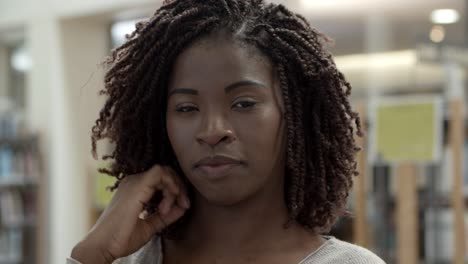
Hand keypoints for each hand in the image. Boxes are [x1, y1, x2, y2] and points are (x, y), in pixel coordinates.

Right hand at [71, 165, 189, 262]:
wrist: (103, 246)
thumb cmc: (121, 238)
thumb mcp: (150, 226)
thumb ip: (166, 217)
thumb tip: (183, 207)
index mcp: (136, 189)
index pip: (163, 179)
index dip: (177, 190)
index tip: (183, 207)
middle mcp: (134, 182)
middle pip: (166, 173)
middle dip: (180, 187)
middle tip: (184, 205)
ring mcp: (134, 182)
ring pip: (165, 171)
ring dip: (175, 188)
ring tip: (168, 209)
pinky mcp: (136, 186)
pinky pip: (160, 173)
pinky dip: (171, 184)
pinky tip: (170, 200)